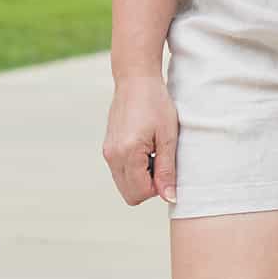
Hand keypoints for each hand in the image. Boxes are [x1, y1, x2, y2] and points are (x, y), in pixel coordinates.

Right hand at [102, 74, 178, 205]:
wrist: (136, 80)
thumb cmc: (156, 103)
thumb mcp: (168, 137)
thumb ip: (167, 170)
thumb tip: (170, 197)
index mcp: (128, 152)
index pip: (141, 192)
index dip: (159, 187)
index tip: (166, 165)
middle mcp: (112, 155)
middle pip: (130, 195)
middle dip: (148, 186)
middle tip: (160, 161)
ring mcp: (107, 152)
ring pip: (124, 186)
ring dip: (141, 178)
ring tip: (153, 153)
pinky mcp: (108, 148)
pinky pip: (120, 172)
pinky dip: (134, 169)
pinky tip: (145, 149)